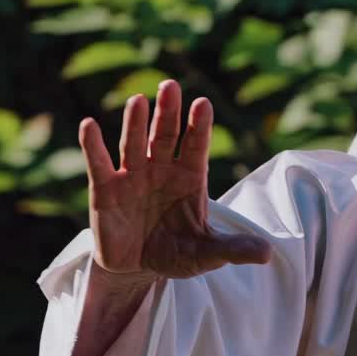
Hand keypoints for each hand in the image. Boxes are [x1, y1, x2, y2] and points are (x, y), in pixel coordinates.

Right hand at [78, 79, 270, 281]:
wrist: (136, 269)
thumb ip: (233, 249)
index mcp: (189, 177)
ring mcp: (132, 176)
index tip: (202, 104)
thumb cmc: (176, 253)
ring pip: (135, 143)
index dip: (198, 126)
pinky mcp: (105, 189)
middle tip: (170, 86)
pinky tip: (89, 125)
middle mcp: (162, 169)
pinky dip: (93, 145)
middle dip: (168, 112)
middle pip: (165, 135)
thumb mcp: (206, 254)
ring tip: (138, 101)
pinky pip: (99, 163)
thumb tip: (268, 254)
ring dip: (135, 124)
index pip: (196, 145)